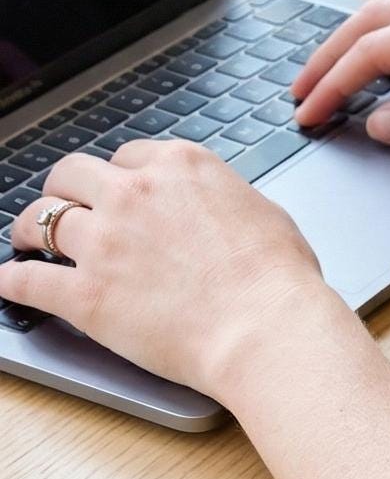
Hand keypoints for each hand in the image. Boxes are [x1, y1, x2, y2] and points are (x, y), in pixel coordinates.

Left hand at [0, 139, 333, 393]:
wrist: (261, 322)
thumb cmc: (274, 272)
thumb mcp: (256, 206)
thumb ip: (217, 197)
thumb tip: (209, 209)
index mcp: (182, 164)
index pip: (127, 156)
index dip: (118, 177)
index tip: (114, 192)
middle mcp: (135, 192)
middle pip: (71, 174)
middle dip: (64, 189)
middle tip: (62, 207)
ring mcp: (105, 241)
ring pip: (39, 219)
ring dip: (29, 229)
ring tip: (27, 241)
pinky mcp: (84, 294)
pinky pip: (25, 281)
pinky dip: (12, 281)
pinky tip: (10, 282)